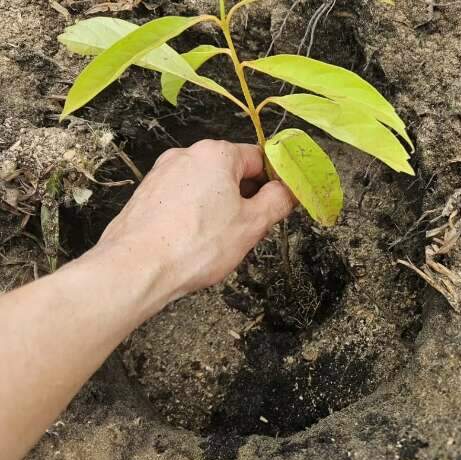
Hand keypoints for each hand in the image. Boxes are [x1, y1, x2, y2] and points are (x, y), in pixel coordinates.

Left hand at [98, 139, 295, 299]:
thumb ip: (278, 201)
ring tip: (217, 241)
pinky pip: (182, 200)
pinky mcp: (146, 195)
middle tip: (247, 231)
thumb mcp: (252, 224)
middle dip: (244, 199)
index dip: (273, 183)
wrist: (136, 268)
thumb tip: (288, 190)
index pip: (259, 159)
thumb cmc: (197, 244)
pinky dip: (193, 216)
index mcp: (216, 154)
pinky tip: (193, 242)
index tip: (277, 207)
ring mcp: (162, 174)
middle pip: (230, 173)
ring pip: (205, 188)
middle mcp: (186, 155)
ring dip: (219, 209)